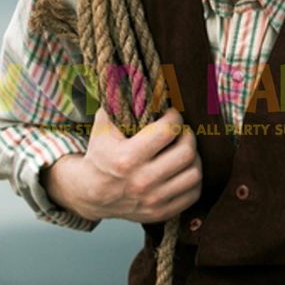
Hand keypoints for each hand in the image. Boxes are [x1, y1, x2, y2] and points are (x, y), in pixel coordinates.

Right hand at [45, 107, 201, 223]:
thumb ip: (117, 100)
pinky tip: (184, 169)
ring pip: (194, 174)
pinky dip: (193, 179)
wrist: (90, 194)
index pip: (168, 131)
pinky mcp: (160, 212)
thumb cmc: (100, 154)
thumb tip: (133, 72)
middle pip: (186, 152)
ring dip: (194, 158)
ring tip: (185, 149)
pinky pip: (193, 194)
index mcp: (127, 158)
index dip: (175, 117)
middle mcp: (142, 181)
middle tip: (182, 131)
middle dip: (188, 136)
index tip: (171, 115)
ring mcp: (153, 200)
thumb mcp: (102, 126)